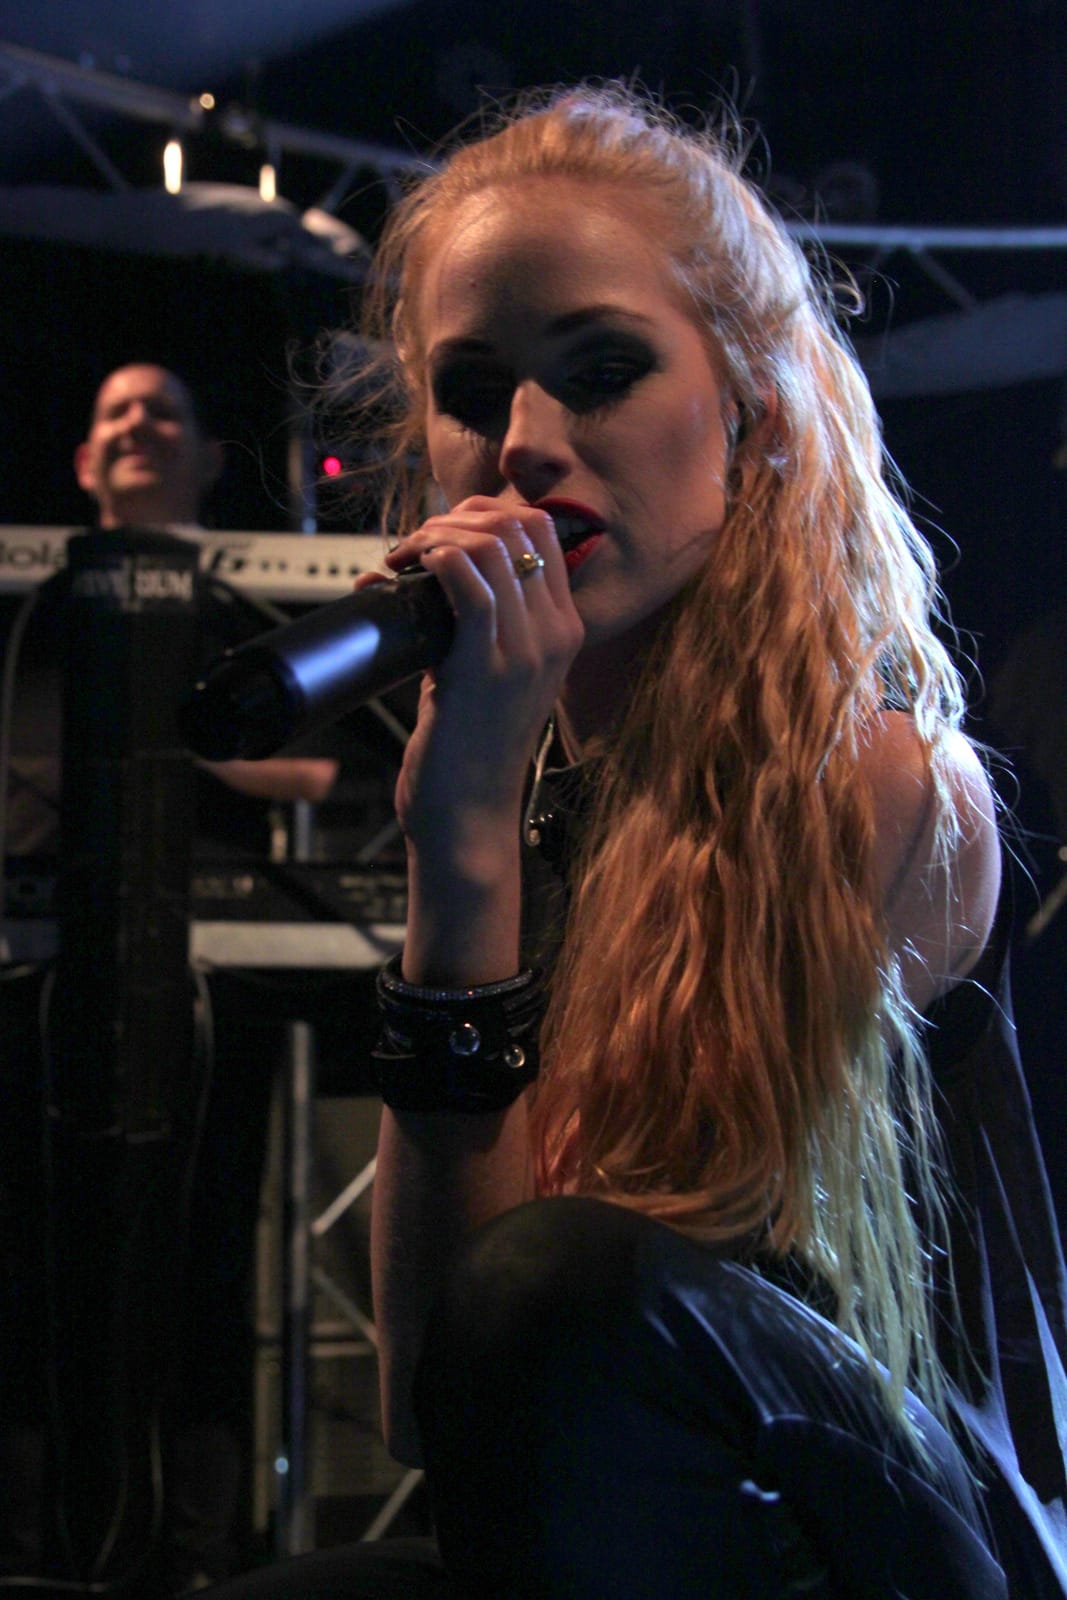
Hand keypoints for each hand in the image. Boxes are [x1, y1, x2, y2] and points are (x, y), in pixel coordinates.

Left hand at [377, 498, 582, 859]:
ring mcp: (524, 650)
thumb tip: (413, 573)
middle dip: (457, 516)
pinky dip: (430, 560)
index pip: (544, 530)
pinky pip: (465, 581)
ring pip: (489, 545)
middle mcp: (555, 634)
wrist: (467, 816)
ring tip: (402, 558)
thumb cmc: (468, 751)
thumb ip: (471, 625)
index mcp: (564, 630)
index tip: (443, 530)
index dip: (488, 512)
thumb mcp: (488, 675)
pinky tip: (406, 571)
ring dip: (434, 536)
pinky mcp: (483, 667)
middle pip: (519, 525)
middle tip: (416, 542)